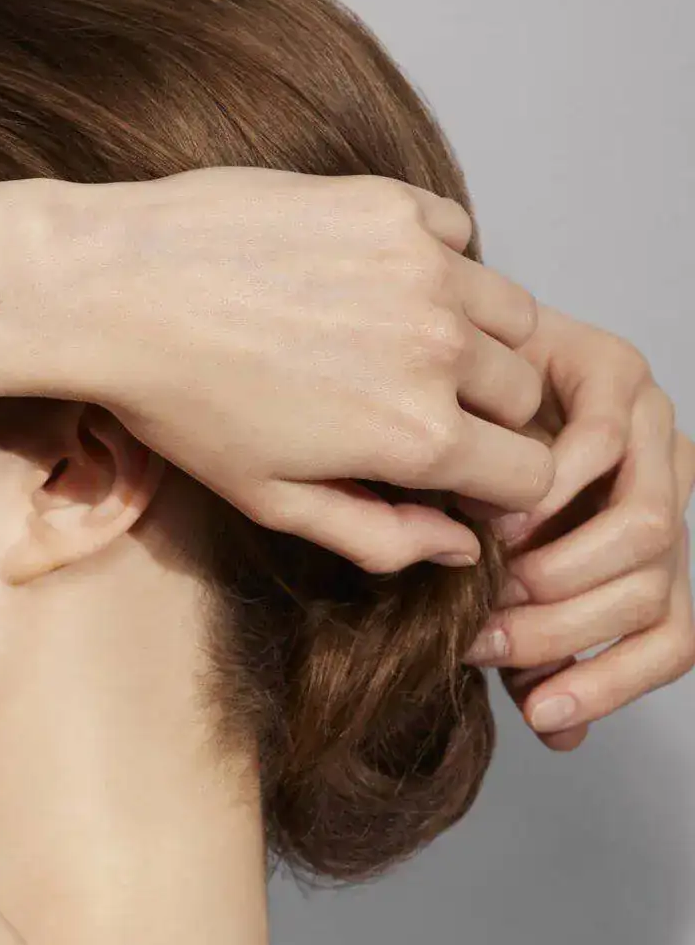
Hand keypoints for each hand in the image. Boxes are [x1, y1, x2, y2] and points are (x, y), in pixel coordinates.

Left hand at [42, 167, 554, 572]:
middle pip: (525, 394)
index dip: (493, 482)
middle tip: (407, 400)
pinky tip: (368, 276)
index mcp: (417, 435)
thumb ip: (378, 535)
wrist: (112, 290)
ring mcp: (422, 266)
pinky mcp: (391, 203)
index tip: (448, 468)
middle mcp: (440, 348)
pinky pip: (459, 234)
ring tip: (396, 340)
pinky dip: (436, 258)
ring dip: (476, 334)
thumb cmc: (178, 403)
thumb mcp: (269, 497)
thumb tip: (463, 546)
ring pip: (512, 314)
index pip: (532, 475)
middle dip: (484, 410)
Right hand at [459, 307, 694, 747]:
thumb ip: (522, 640)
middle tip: (483, 640)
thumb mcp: (488, 573)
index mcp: (650, 546)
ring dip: (563, 568)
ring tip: (492, 574)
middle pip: (657, 592)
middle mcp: (667, 489)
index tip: (540, 717)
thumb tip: (557, 731)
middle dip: (564, 632)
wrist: (430, 369)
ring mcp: (654, 428)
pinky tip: (495, 512)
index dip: (615, 684)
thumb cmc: (453, 472)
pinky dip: (550, 491)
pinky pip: (605, 446)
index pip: (676, 636)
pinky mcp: (617, 372)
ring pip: (651, 530)